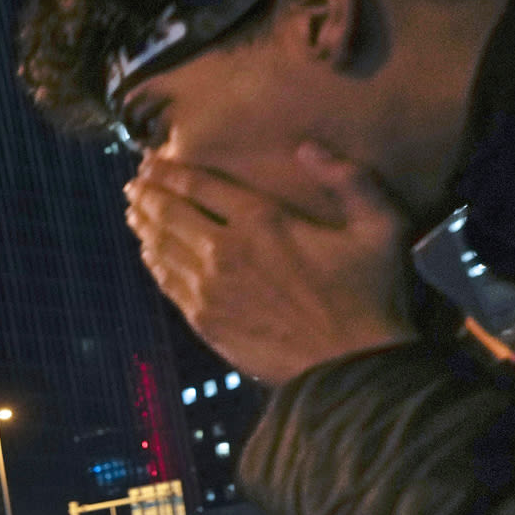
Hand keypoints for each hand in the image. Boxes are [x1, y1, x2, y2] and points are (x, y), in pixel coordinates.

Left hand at [125, 142, 413, 384]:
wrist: (352, 367)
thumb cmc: (371, 295)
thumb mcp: (381, 227)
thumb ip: (350, 179)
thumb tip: (307, 147)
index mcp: (263, 221)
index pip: (200, 186)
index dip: (169, 171)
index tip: (149, 161)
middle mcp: (226, 250)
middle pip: (170, 213)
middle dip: (147, 194)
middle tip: (134, 183)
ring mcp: (209, 289)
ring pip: (162, 247)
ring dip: (144, 225)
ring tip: (133, 210)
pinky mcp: (204, 321)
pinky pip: (168, 283)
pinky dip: (153, 262)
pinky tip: (149, 252)